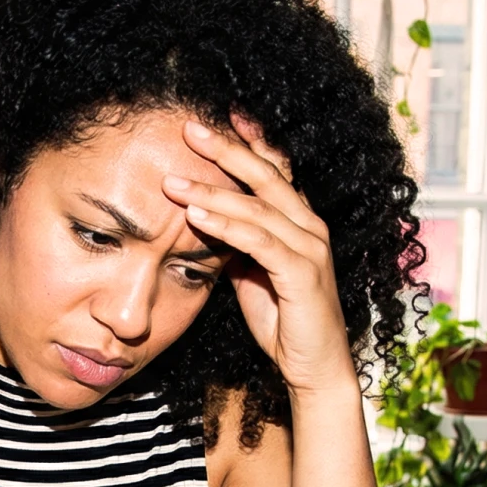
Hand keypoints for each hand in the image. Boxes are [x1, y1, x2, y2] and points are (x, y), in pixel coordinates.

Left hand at [162, 113, 357, 395]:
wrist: (313, 369)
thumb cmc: (285, 323)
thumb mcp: (254, 276)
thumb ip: (239, 246)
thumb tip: (208, 221)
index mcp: (300, 222)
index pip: (274, 170)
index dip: (247, 142)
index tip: (216, 118)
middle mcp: (311, 227)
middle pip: (266, 176)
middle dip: (226, 150)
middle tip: (189, 128)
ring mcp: (310, 249)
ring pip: (258, 207)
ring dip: (212, 191)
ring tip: (173, 182)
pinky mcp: (303, 275)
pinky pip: (259, 242)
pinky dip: (226, 226)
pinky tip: (196, 216)